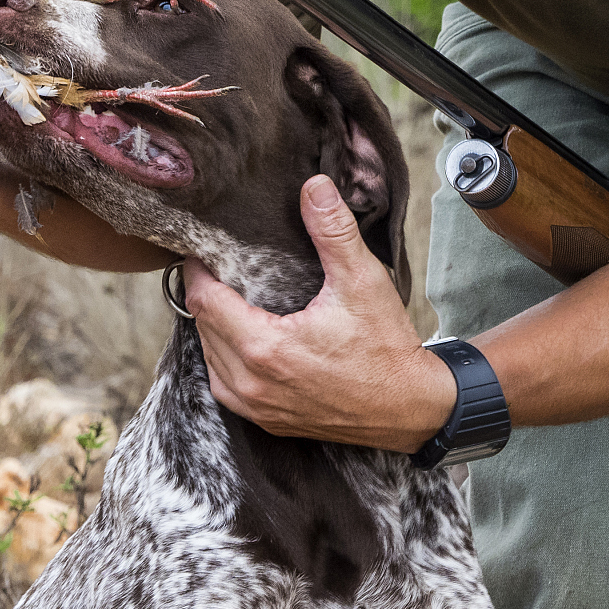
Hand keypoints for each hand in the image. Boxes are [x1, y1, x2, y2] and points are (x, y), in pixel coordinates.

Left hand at [185, 175, 455, 452]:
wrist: (410, 408)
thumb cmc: (386, 347)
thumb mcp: (362, 280)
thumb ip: (332, 231)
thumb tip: (314, 187)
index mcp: (265, 347)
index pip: (203, 300)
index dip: (197, 270)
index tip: (204, 248)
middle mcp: (251, 383)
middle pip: (202, 327)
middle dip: (206, 293)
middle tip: (219, 266)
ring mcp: (258, 408)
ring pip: (210, 358)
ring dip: (214, 328)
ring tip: (231, 297)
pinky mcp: (268, 421)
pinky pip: (226, 385)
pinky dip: (226, 359)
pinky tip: (244, 338)